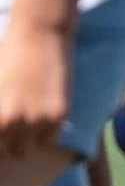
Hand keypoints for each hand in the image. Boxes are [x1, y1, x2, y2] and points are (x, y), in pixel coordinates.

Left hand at [0, 22, 70, 159]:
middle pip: (5, 151)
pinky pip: (48, 141)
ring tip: (24, 127)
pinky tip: (40, 119)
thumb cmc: (7, 56)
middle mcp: (10, 121)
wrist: (40, 34)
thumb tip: (1, 123)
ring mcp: (36, 120)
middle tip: (10, 130)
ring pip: (25, 151)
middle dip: (5, 143)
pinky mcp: (58, 115)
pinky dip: (44, 136)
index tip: (3, 130)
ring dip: (23, 142)